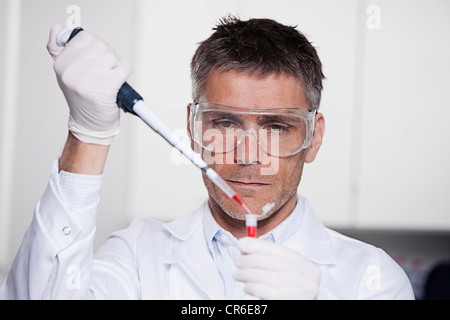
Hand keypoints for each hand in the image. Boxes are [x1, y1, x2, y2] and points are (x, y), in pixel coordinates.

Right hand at [47, 24, 131, 144]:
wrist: (90, 124)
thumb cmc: (82, 98)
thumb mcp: (66, 72)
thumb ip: (61, 50)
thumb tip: (58, 28)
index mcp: (61, 64)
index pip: (84, 37)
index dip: (95, 46)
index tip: (94, 60)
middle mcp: (71, 71)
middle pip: (101, 46)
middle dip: (107, 56)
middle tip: (104, 72)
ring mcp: (88, 80)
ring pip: (113, 56)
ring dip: (116, 66)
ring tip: (108, 79)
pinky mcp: (105, 87)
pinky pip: (124, 68)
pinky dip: (125, 73)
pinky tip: (118, 82)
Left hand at [233, 237, 320, 299]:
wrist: (299, 306)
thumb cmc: (287, 289)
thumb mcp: (284, 271)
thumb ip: (268, 258)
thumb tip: (244, 245)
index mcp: (304, 264)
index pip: (280, 249)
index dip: (259, 245)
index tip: (241, 243)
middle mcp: (307, 275)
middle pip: (275, 262)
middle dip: (251, 259)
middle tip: (237, 261)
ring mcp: (302, 290)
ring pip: (269, 277)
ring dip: (248, 274)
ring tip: (237, 274)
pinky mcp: (291, 302)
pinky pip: (268, 292)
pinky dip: (253, 287)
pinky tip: (247, 286)